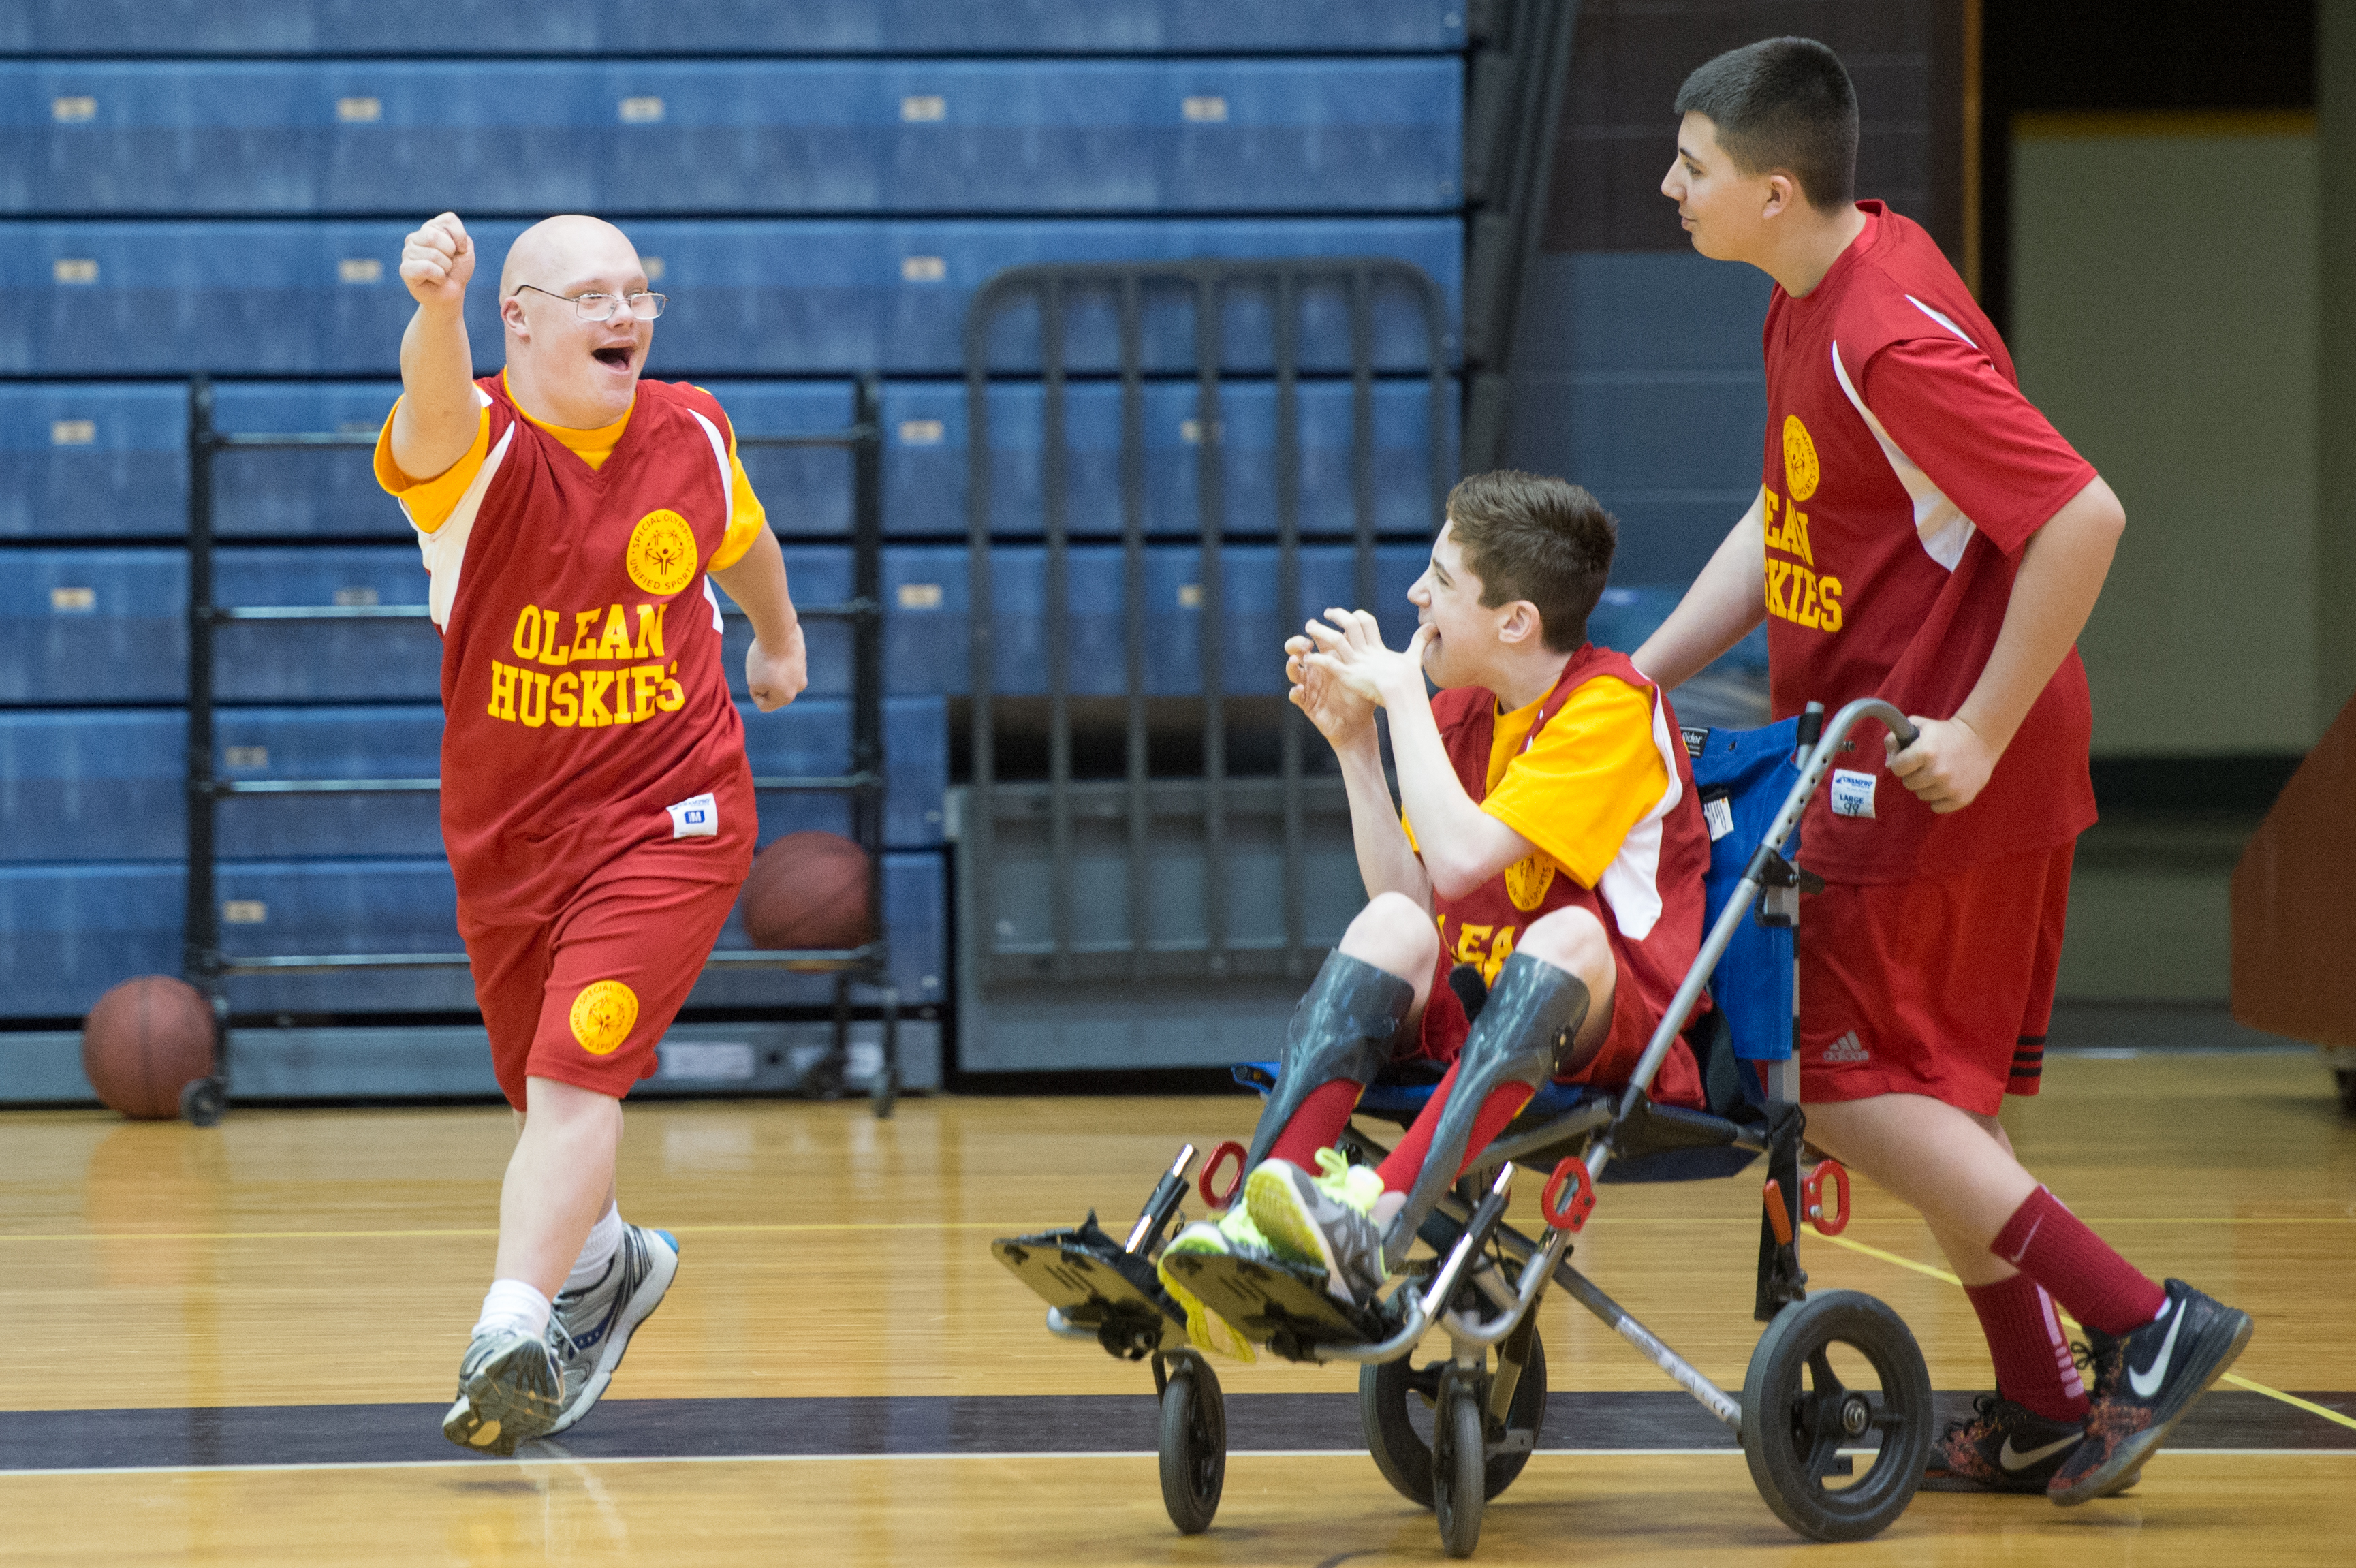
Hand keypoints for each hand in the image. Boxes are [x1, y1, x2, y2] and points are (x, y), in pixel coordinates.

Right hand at [399, 212, 473, 309]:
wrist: (451, 295)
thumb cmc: (457, 271)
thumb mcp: (465, 249)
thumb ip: (459, 234)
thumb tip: (446, 238)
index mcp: (429, 228)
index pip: (448, 220)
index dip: (460, 237)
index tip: (460, 250)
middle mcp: (415, 238)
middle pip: (434, 235)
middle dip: (450, 253)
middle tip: (449, 264)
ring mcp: (407, 253)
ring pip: (433, 254)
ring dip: (446, 268)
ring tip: (442, 273)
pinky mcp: (405, 269)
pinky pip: (426, 268)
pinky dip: (439, 276)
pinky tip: (437, 280)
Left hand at [745, 621, 807, 711]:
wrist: (778, 631)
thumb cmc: (763, 659)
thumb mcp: (753, 681)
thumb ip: (760, 691)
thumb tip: (772, 684)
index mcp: (787, 697)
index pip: (764, 705)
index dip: (754, 692)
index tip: (754, 678)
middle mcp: (798, 686)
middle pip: (774, 691)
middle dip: (765, 682)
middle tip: (761, 667)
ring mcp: (802, 670)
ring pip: (780, 676)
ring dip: (772, 669)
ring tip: (768, 656)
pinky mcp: (801, 656)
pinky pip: (785, 662)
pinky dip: (778, 658)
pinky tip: (775, 648)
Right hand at [1285, 631, 1375, 744]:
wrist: (1358, 724)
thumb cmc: (1361, 696)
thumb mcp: (1360, 672)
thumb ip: (1359, 652)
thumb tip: (1364, 628)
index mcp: (1328, 659)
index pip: (1315, 640)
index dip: (1311, 631)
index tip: (1313, 625)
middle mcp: (1315, 670)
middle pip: (1297, 651)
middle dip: (1296, 644)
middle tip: (1304, 644)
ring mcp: (1309, 686)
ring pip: (1293, 672)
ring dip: (1291, 666)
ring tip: (1295, 661)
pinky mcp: (1306, 703)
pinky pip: (1295, 696)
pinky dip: (1294, 692)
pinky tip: (1298, 689)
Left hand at [1297, 609, 1433, 708]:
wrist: (1405, 693)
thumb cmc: (1410, 680)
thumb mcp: (1415, 657)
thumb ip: (1420, 640)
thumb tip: (1433, 625)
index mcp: (1378, 647)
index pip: (1366, 622)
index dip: (1357, 616)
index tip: (1348, 615)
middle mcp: (1366, 651)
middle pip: (1350, 625)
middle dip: (1337, 616)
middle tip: (1326, 613)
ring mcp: (1356, 663)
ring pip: (1335, 640)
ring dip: (1321, 632)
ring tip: (1309, 628)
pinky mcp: (1348, 675)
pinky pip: (1329, 663)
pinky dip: (1317, 658)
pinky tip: (1308, 657)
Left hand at [1885, 714, 1995, 812]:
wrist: (1980, 739)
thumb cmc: (1944, 732)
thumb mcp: (1918, 726)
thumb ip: (1895, 739)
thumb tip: (1888, 763)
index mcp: (1924, 752)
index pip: (1896, 768)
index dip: (1901, 762)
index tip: (1910, 758)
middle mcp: (1937, 771)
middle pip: (1908, 784)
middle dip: (1913, 775)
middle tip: (1926, 765)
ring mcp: (1950, 787)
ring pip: (1922, 796)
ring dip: (1926, 786)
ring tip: (1939, 773)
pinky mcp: (1961, 798)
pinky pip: (1937, 807)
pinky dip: (1939, 798)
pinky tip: (1946, 784)